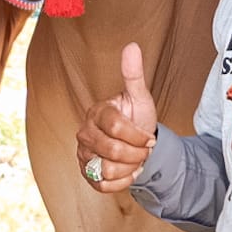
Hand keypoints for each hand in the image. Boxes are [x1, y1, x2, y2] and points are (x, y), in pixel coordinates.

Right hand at [75, 42, 158, 192]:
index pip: (116, 127)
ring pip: (107, 169)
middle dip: (136, 154)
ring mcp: (82, 154)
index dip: (138, 136)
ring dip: (129, 168)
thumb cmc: (137, 119)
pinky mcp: (85, 173)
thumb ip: (134, 74)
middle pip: (112, 150)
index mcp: (97, 112)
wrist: (135, 144)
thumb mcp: (140, 98)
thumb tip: (132, 46)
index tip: (150, 138)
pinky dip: (121, 182)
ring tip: (134, 160)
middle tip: (144, 151)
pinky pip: (103, 185)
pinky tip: (127, 171)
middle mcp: (84, 132)